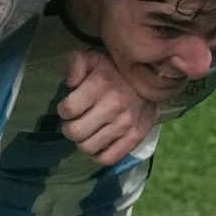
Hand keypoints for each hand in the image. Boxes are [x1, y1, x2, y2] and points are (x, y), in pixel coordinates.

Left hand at [57, 50, 160, 165]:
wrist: (153, 78)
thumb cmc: (116, 69)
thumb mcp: (94, 57)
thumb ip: (76, 65)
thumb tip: (69, 83)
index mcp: (99, 85)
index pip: (67, 109)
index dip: (63, 110)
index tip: (68, 108)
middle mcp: (112, 106)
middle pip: (75, 133)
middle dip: (69, 128)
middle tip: (74, 122)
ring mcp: (125, 124)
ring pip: (88, 147)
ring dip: (82, 142)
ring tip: (87, 132)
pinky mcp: (135, 137)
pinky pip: (108, 158)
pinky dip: (98, 155)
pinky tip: (98, 143)